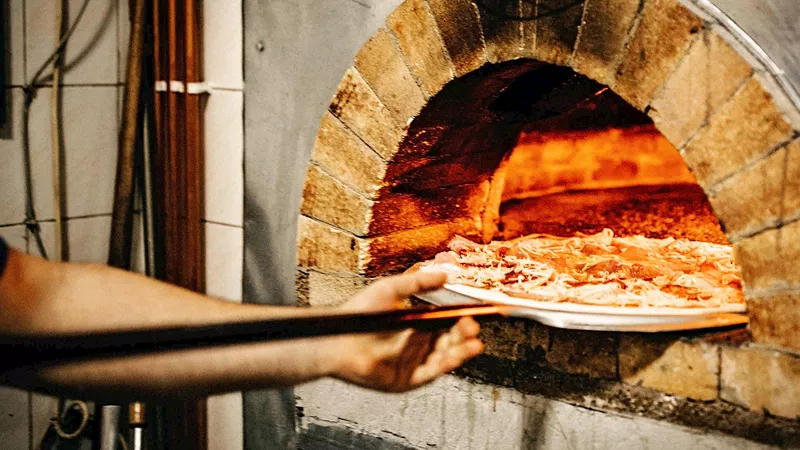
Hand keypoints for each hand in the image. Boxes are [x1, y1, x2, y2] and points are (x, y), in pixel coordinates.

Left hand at [328, 271, 482, 392]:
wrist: (337, 337)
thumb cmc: (360, 314)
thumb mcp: (391, 290)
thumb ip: (418, 283)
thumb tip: (445, 275)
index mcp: (417, 325)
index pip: (447, 323)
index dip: (462, 319)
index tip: (476, 312)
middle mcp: (418, 345)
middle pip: (449, 341)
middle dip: (464, 334)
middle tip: (473, 324)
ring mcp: (413, 363)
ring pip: (444, 358)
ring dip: (461, 351)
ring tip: (474, 342)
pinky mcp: (406, 380)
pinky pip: (430, 373)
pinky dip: (445, 365)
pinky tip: (455, 355)